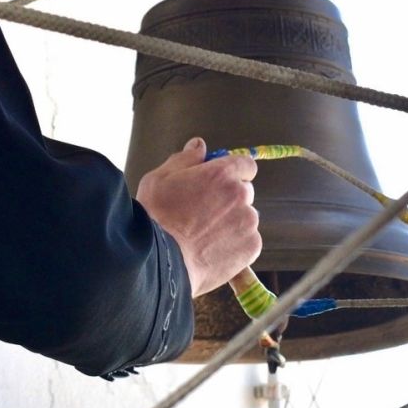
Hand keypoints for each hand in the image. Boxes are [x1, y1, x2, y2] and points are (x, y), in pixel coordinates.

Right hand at [135, 138, 260, 296]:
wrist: (159, 262)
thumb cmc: (155, 217)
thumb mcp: (160, 178)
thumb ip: (185, 159)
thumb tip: (199, 145)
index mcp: (221, 173)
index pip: (245, 165)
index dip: (233, 173)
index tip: (220, 184)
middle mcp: (240, 194)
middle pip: (244, 192)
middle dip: (229, 199)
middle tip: (204, 214)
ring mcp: (248, 222)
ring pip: (245, 217)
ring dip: (232, 222)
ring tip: (205, 236)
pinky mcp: (251, 247)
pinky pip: (248, 240)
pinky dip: (236, 244)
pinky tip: (212, 249)